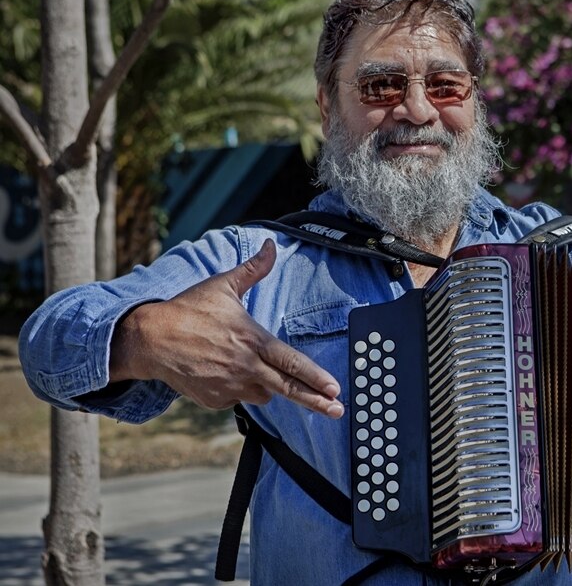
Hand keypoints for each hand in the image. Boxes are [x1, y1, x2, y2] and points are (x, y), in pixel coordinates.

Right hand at [110, 239, 343, 417]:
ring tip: (246, 366)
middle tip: (337, 411)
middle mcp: (245, 367)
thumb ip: (253, 269)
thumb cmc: (187, 310)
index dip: (315, 377)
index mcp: (252, 340)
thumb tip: (271, 245)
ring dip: (266, 386)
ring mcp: (229, 386)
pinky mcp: (215, 400)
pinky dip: (238, 389)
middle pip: (288, 388)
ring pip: (263, 394)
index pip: (291, 362)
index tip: (335, 390)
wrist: (148, 339)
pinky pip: (237, 399)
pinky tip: (221, 371)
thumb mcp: (222, 285)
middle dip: (316, 402)